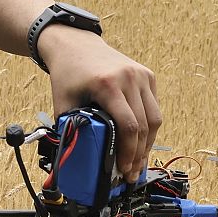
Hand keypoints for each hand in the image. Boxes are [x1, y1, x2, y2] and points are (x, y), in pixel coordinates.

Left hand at [40, 28, 161, 181]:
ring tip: (138, 161)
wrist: (75, 44)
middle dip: (139, 154)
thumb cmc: (68, 74)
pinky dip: (149, 126)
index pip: (128, 126)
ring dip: (148, 143)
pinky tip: (141, 141)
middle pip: (144, 125)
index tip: (124, 169)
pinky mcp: (147, 75)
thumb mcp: (63, 103)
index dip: (129, 152)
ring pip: (154, 118)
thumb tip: (75, 158)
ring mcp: (141, 75)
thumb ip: (70, 128)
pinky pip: (153, 106)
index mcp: (108, 85)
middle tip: (131, 172)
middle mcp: (129, 78)